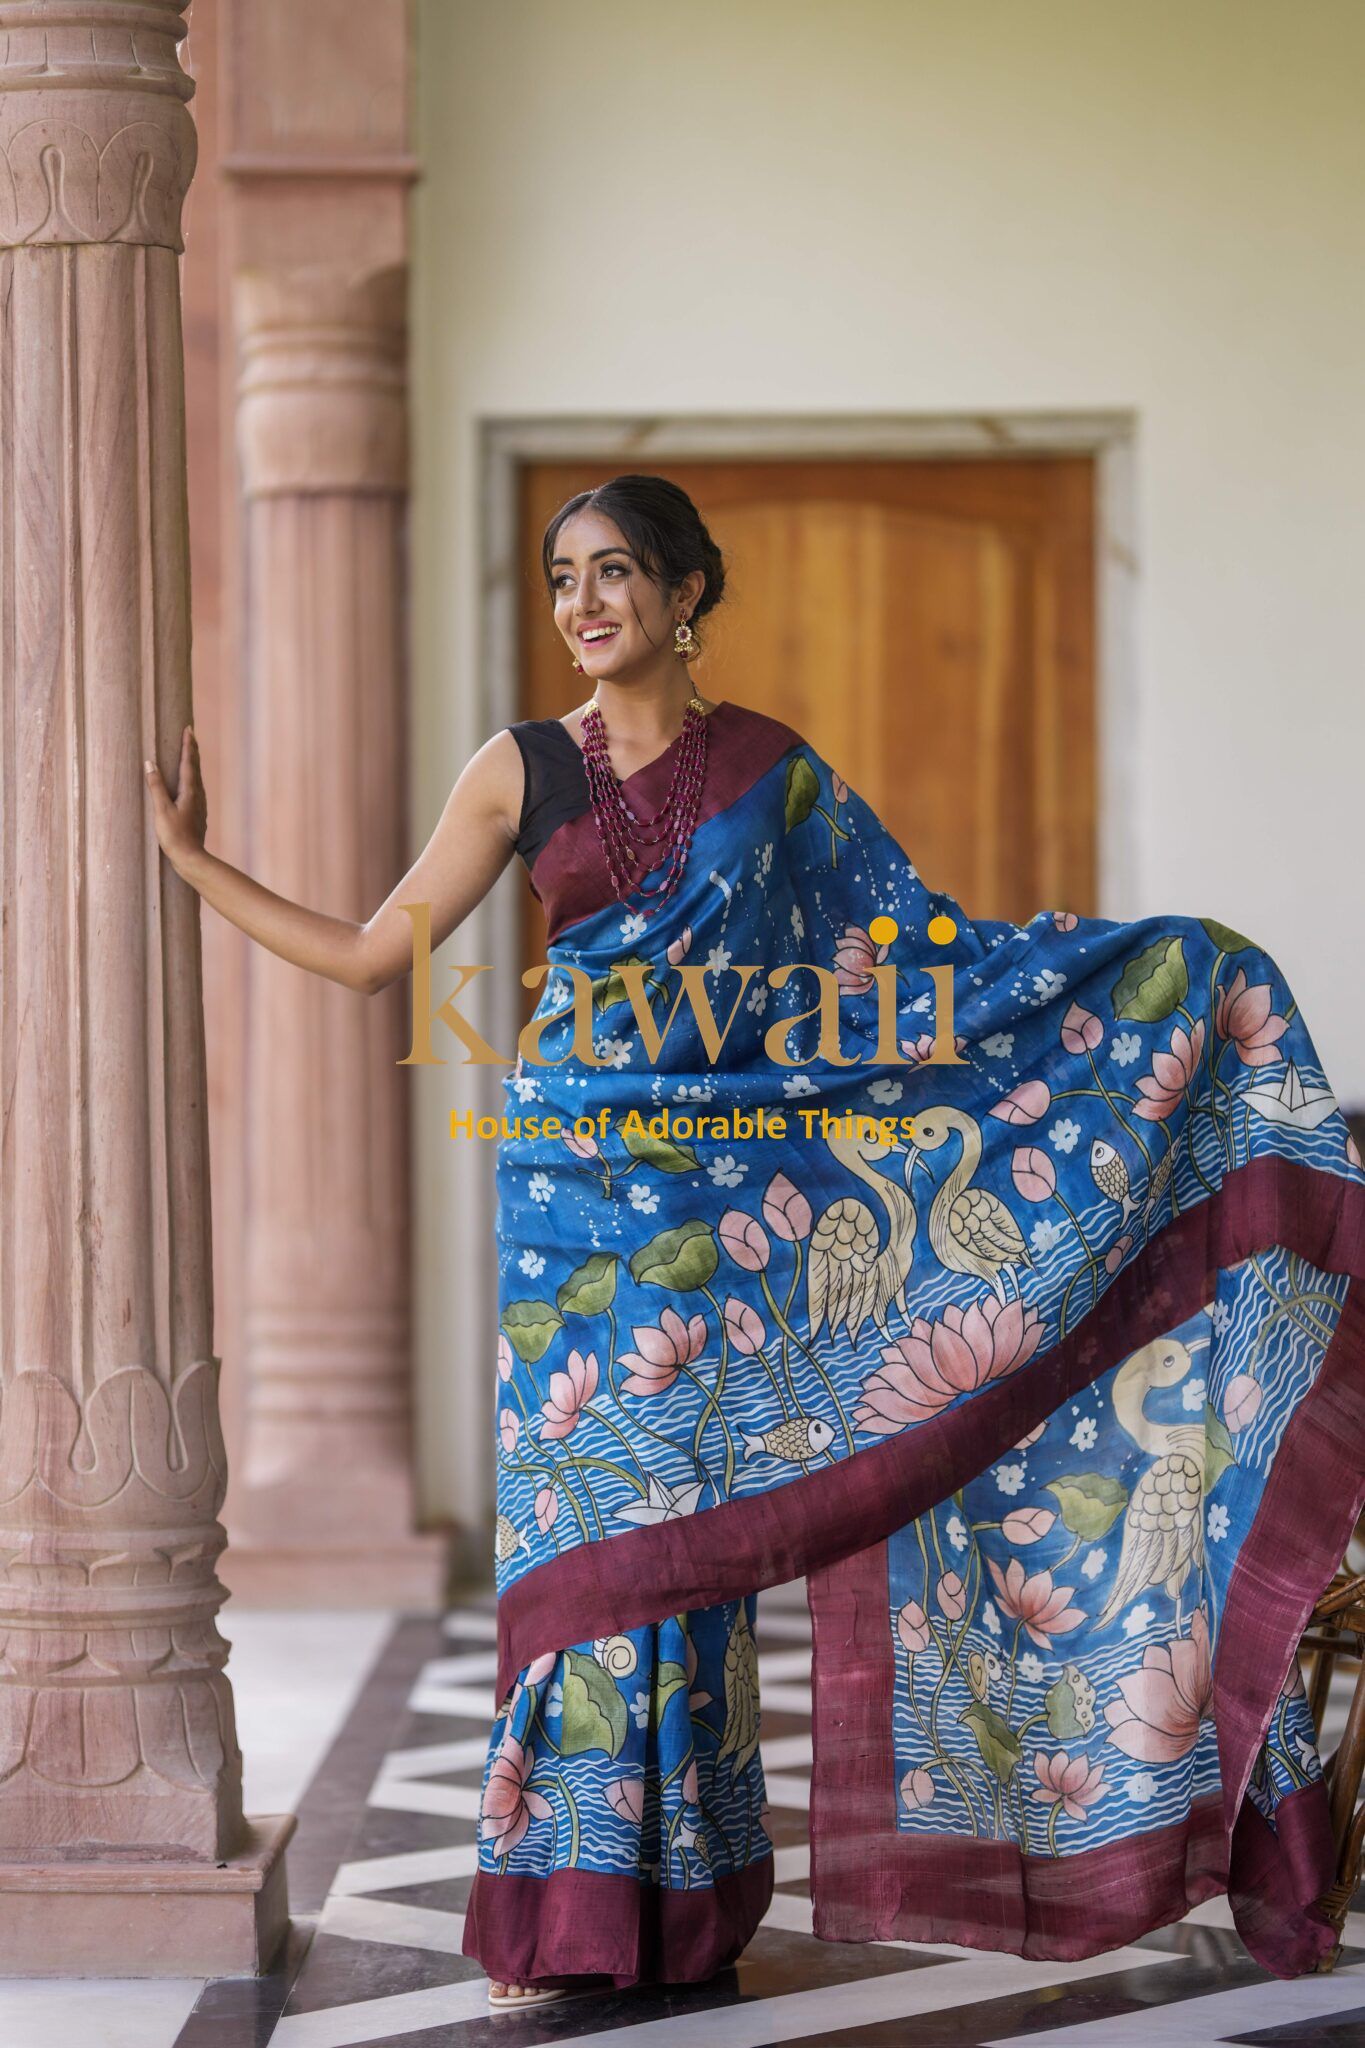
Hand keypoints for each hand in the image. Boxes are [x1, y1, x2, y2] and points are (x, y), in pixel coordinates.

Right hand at [144, 724, 207, 871]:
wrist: (191, 858)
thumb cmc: (174, 836)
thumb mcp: (161, 810)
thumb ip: (156, 786)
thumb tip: (150, 763)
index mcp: (189, 791)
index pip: (188, 762)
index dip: (188, 745)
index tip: (188, 729)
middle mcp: (198, 795)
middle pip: (195, 767)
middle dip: (192, 749)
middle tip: (191, 734)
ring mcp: (199, 804)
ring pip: (197, 777)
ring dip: (193, 763)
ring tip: (190, 753)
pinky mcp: (197, 813)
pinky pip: (195, 788)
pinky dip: (192, 778)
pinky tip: (189, 784)